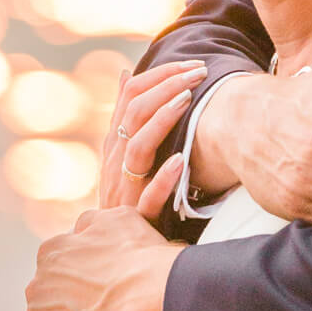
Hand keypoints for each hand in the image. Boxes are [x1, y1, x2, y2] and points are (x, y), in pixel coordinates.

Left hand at [22, 209, 176, 310]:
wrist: (152, 299)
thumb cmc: (144, 259)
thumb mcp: (118, 219)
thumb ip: (91, 226)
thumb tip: (83, 233)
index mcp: (51, 252)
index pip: (57, 272)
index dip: (82, 286)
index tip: (104, 295)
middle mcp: (35, 284)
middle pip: (49, 302)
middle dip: (71, 310)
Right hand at [97, 59, 204, 214]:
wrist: (112, 246)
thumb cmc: (127, 193)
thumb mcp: (122, 152)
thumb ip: (126, 116)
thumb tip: (125, 74)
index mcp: (115, 141)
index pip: (130, 94)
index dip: (159, 75)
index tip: (192, 64)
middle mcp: (116, 160)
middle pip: (134, 112)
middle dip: (167, 86)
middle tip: (199, 72)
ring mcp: (124, 188)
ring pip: (137, 147)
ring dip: (163, 120)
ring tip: (188, 100)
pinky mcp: (137, 217)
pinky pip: (148, 197)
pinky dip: (164, 178)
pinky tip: (181, 161)